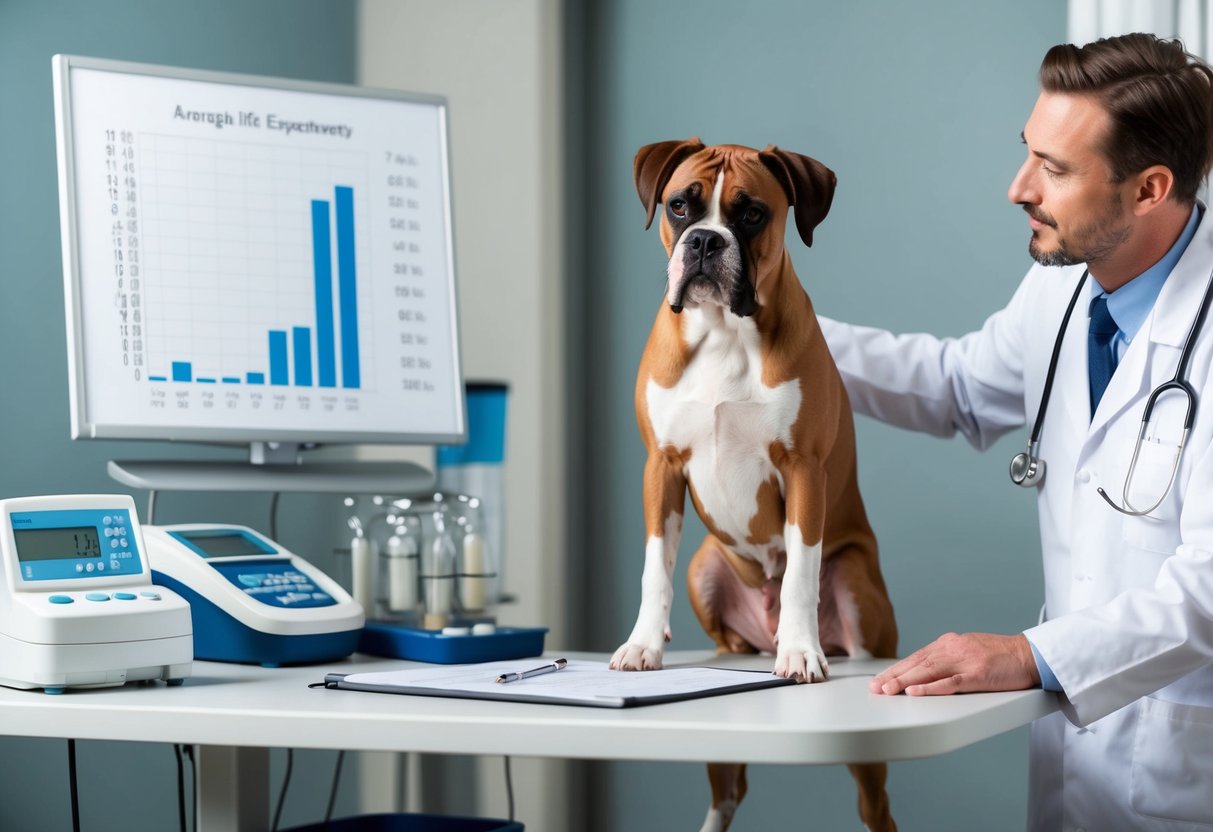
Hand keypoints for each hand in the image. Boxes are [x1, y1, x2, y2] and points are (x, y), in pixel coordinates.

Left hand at [869, 632, 1040, 695]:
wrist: (1031, 655)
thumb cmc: (1001, 657)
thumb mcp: (969, 652)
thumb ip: (948, 659)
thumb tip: (924, 671)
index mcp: (949, 643)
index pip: (916, 657)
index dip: (896, 669)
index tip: (879, 679)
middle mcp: (953, 648)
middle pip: (917, 663)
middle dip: (894, 676)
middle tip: (875, 687)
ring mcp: (965, 661)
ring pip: (928, 671)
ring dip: (905, 682)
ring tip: (888, 690)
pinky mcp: (978, 674)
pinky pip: (950, 682)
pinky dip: (930, 688)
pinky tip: (915, 693)